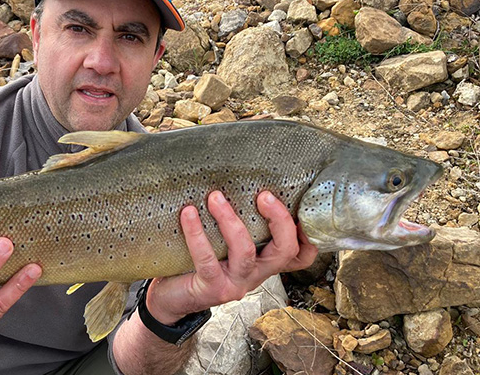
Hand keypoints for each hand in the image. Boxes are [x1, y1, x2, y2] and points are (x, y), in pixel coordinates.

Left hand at [145, 191, 317, 323]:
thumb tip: (234, 179)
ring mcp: (236, 283)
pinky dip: (197, 233)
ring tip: (215, 197)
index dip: (309, 235)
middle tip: (264, 194)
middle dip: (279, 220)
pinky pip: (207, 258)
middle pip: (285, 251)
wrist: (170, 298)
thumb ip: (237, 223)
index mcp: (263, 262)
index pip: (300, 255)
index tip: (302, 207)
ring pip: (245, 251)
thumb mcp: (223, 244)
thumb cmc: (197, 264)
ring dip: (231, 220)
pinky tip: (188, 213)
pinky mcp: (213, 288)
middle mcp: (256, 274)